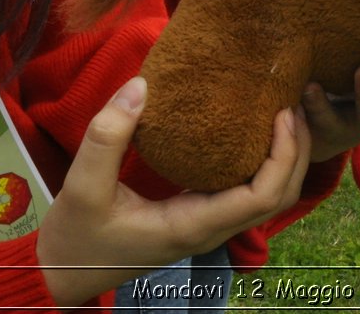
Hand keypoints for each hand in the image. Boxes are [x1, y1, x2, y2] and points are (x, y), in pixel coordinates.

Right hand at [37, 78, 309, 307]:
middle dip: (297, 152)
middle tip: (293, 103)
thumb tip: (140, 86)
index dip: (283, 155)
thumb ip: (107, 137)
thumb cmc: (74, 238)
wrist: (62, 274)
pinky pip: (246, 192)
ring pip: (268, 198)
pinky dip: (263, 163)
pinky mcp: (198, 217)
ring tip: (283, 112)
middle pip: (279, 197)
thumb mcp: (80, 186)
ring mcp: (207, 226)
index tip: (282, 114)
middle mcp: (209, 229)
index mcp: (192, 225)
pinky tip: (253, 130)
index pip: (262, 197)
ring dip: (285, 158)